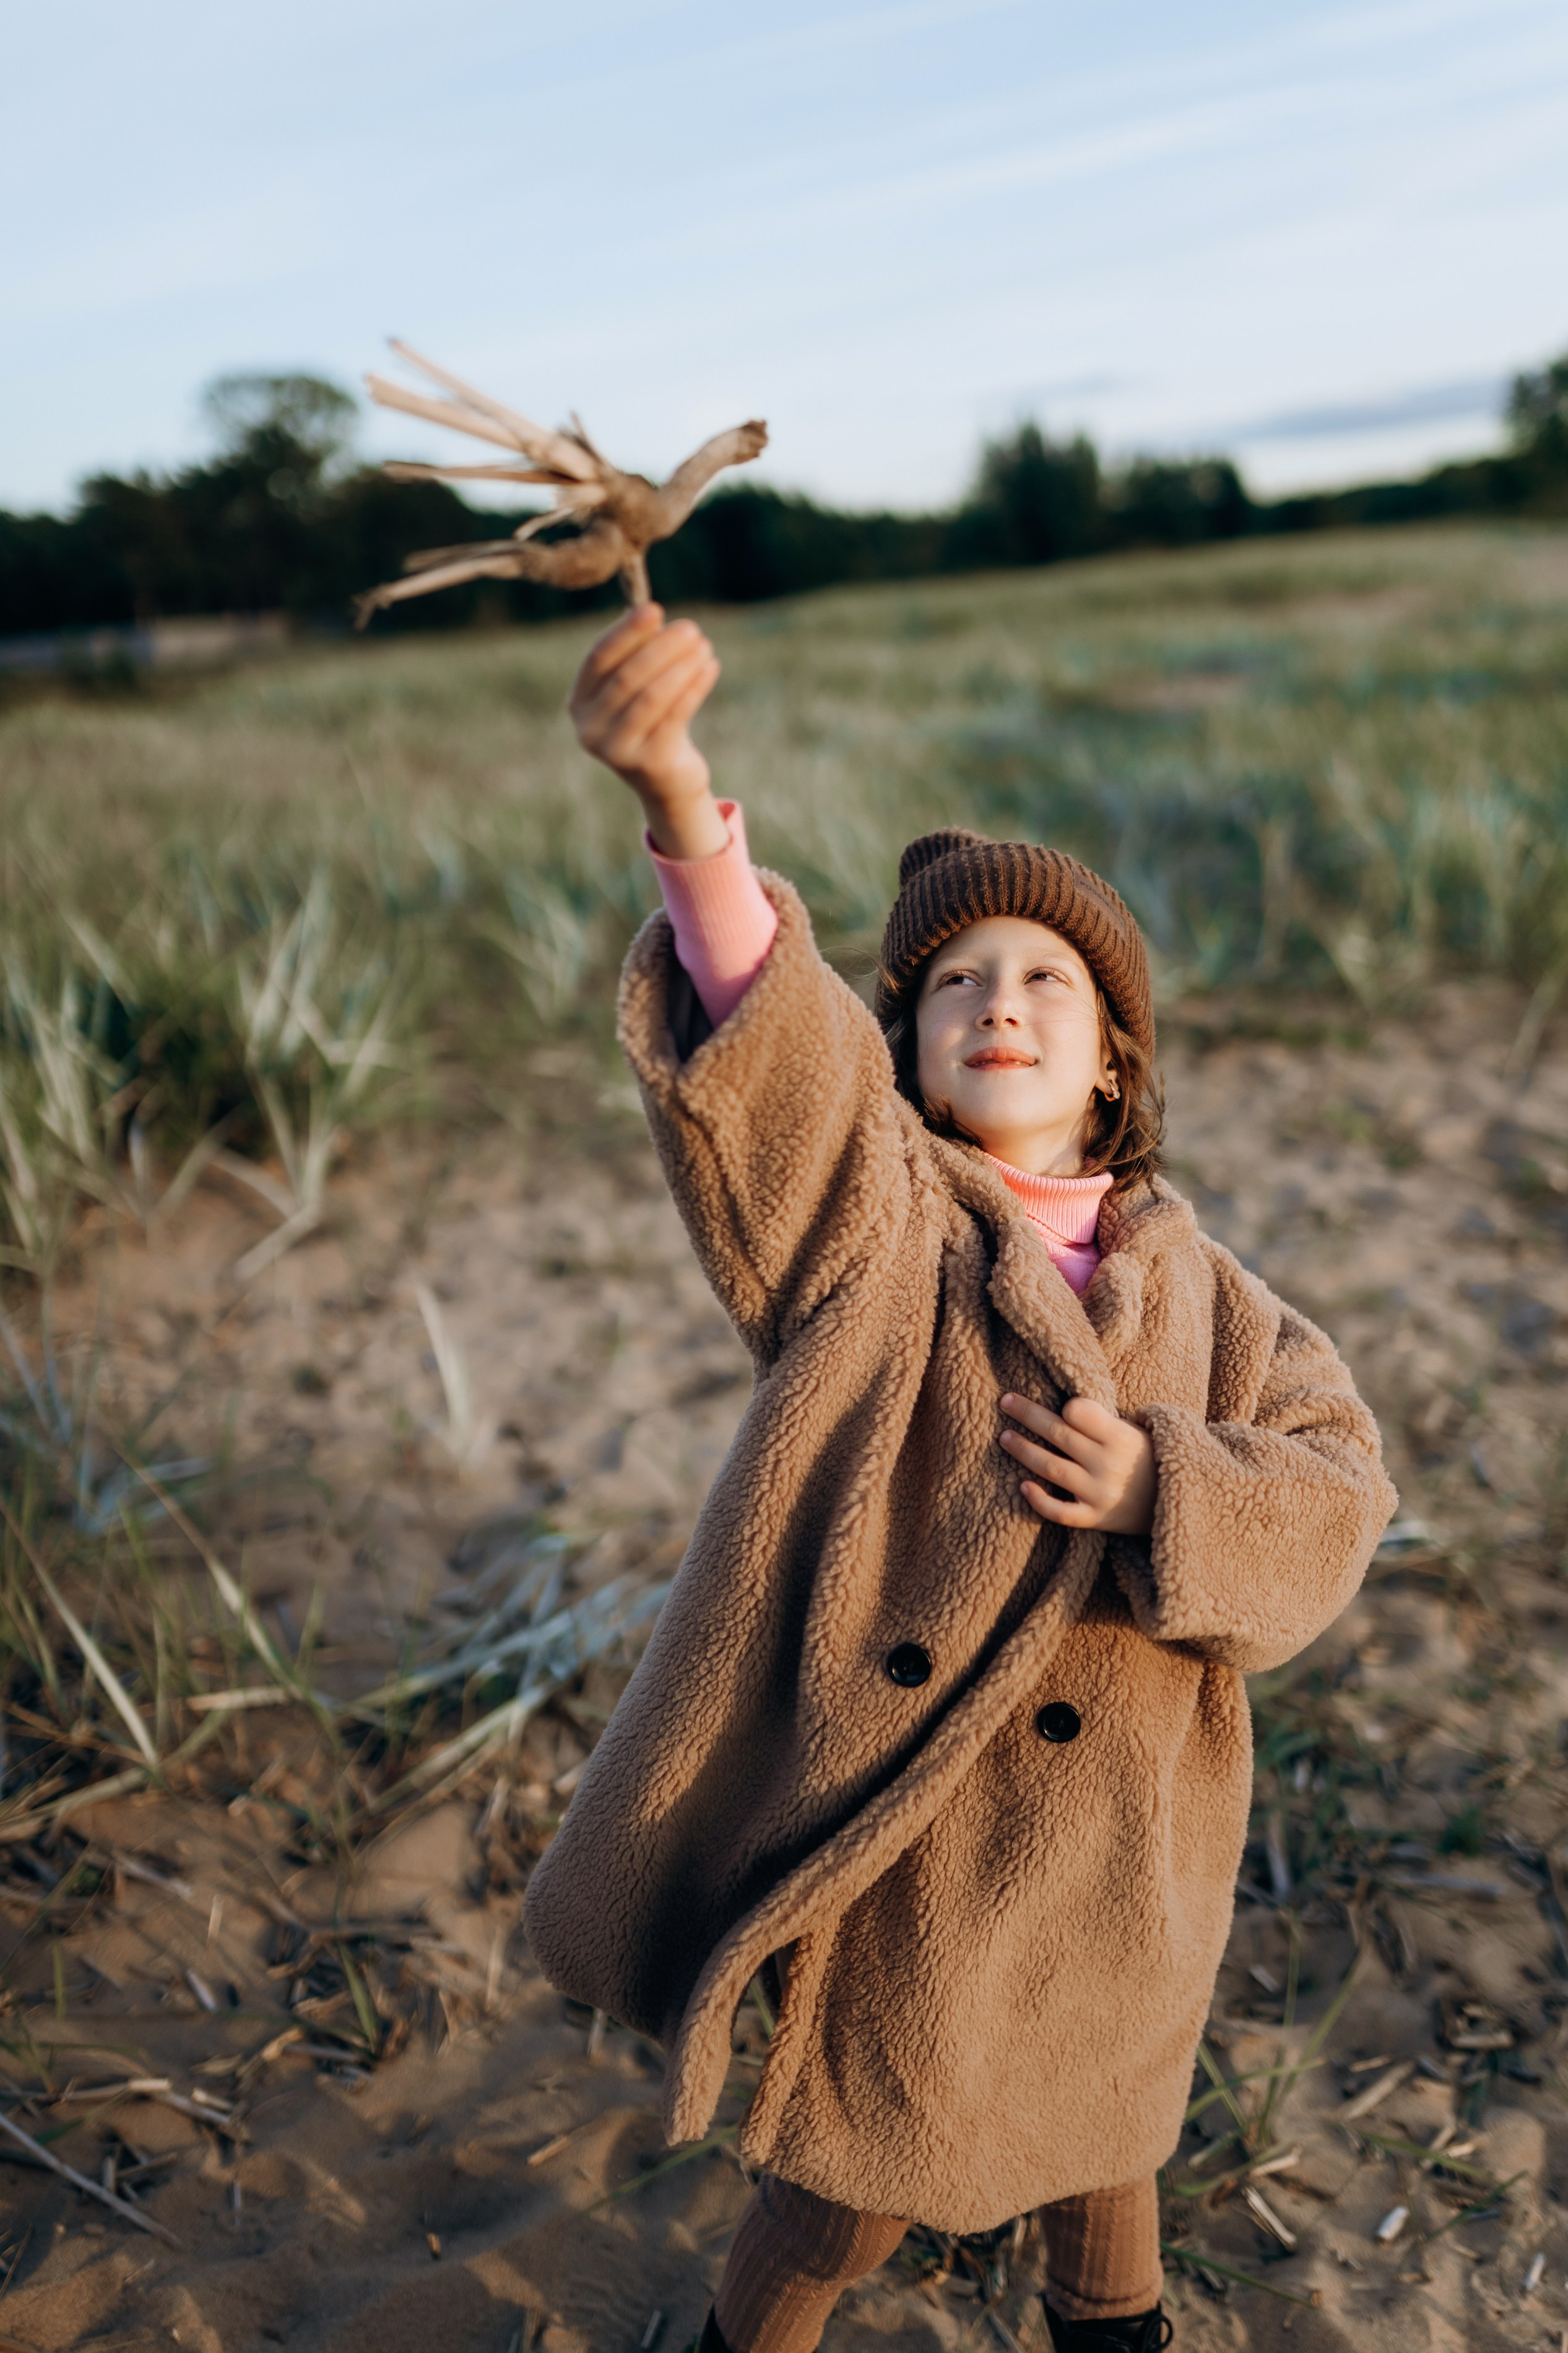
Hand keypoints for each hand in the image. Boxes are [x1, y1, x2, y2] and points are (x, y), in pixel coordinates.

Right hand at [568, 603, 728, 856]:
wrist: (666, 780)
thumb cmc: (652, 721)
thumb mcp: (637, 688)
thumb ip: (637, 654)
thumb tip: (651, 613)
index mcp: (580, 702)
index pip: (599, 659)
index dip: (626, 632)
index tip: (654, 610)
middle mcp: (590, 728)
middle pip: (626, 678)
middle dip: (661, 648)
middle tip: (691, 628)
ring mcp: (616, 751)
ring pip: (651, 698)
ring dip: (681, 667)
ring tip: (705, 646)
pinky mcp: (648, 764)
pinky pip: (675, 718)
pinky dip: (694, 689)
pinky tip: (711, 667)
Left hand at [999, 1392, 1156, 1533]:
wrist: (1173, 1504)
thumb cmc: (1147, 1459)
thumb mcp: (1136, 1433)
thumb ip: (1103, 1421)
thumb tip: (1064, 1405)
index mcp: (1120, 1438)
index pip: (1082, 1413)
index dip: (1067, 1406)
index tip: (1054, 1401)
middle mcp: (1108, 1464)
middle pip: (1059, 1434)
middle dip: (1028, 1415)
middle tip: (1005, 1402)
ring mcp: (1099, 1493)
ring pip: (1052, 1468)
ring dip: (1024, 1450)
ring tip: (1005, 1437)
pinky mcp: (1094, 1518)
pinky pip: (1061, 1512)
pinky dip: (1040, 1501)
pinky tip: (1023, 1486)